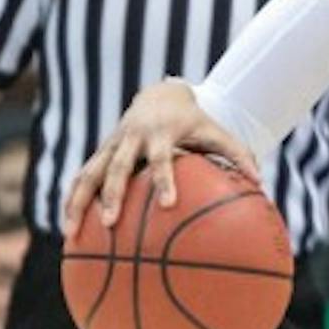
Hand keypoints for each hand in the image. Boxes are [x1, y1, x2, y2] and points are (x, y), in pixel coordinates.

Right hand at [65, 79, 259, 232]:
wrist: (159, 95)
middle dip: (113, 195)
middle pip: (117, 168)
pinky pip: (82, 178)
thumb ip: (238, 154)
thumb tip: (261, 183)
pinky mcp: (100, 153)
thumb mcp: (217, 132)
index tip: (168, 204)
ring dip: (78, 202)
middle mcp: (131, 140)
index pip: (162, 160)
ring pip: (88, 174)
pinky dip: (72, 200)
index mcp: (160, 135)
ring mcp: (111, 146)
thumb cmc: (194, 121)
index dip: (163, 180)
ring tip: (71, 234)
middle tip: (112, 223)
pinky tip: (68, 228)